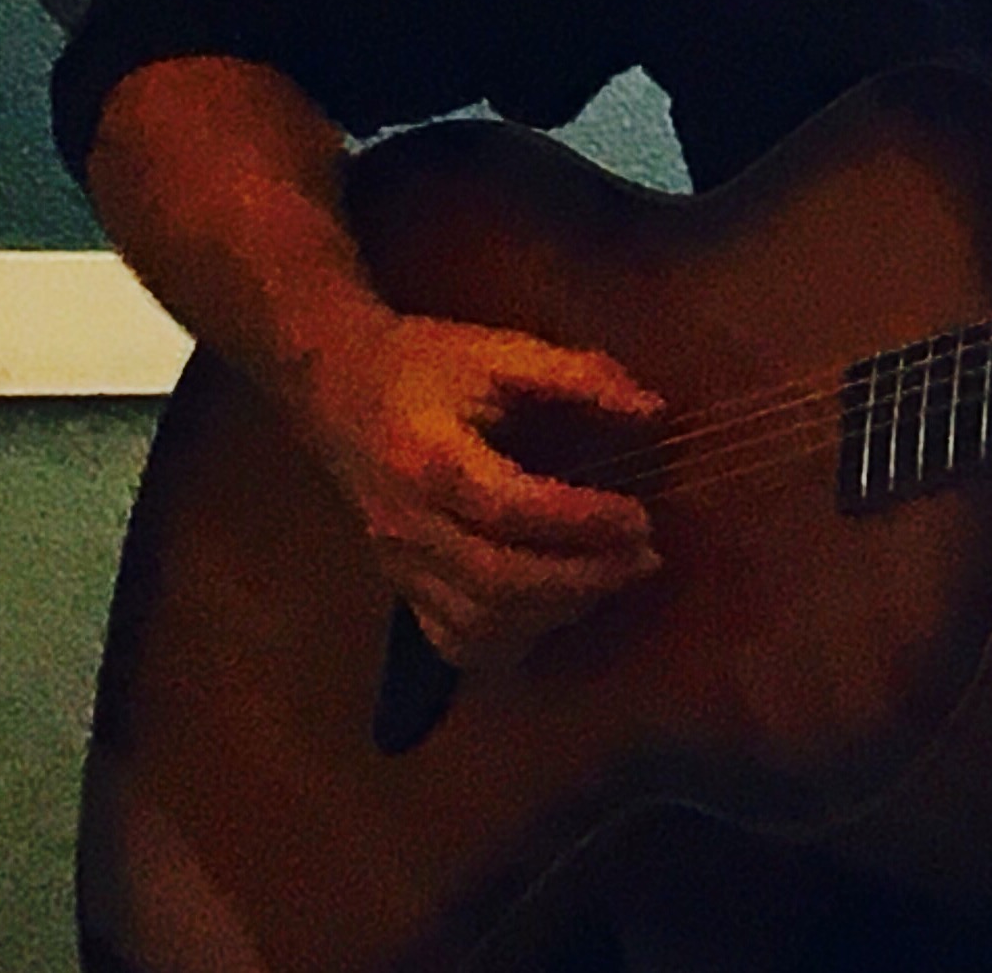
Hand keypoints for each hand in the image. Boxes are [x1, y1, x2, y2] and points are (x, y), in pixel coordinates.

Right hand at [296, 313, 662, 666]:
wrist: (338, 389)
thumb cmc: (427, 366)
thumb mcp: (501, 350)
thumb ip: (579, 376)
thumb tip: (653, 411)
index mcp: (431, 459)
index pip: (509, 508)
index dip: (581, 521)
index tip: (641, 517)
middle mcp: (409, 525)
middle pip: (496, 580)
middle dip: (582, 579)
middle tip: (645, 557)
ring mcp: (399, 567)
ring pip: (477, 623)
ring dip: (557, 611)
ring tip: (613, 577)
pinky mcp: (400, 590)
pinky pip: (455, 641)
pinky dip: (514, 639)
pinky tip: (557, 607)